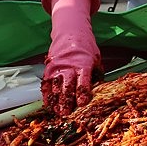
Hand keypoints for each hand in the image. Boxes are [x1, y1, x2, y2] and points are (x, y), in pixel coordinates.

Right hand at [41, 0, 101, 114]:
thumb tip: (100, 91)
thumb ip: (96, 74)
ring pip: (55, 85)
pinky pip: (47, 82)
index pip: (83, 80)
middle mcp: (69, 66)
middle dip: (66, 100)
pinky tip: (48, 103)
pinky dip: (47, 93)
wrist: (70, 32)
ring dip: (56, 100)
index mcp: (84, 63)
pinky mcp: (49, 68)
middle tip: (66, 113)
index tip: (81, 104)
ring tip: (57, 111)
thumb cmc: (87, 48)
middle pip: (67, 85)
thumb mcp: (97, 59)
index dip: (82, 92)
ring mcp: (57, 67)